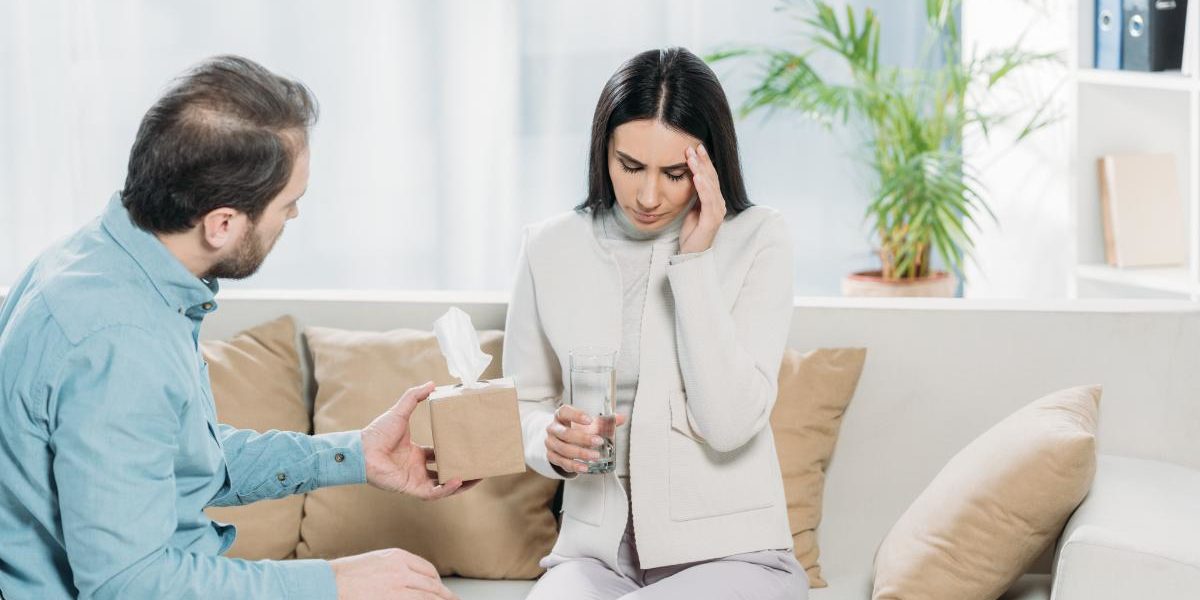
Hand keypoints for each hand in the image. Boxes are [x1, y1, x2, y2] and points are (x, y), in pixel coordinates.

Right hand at [331, 548, 456, 599]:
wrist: (329, 582)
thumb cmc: (346, 575)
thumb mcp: (375, 562)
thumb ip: (394, 568)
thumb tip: (410, 580)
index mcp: (397, 556)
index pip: (427, 569)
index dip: (436, 581)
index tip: (440, 589)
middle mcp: (401, 568)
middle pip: (431, 583)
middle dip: (444, 595)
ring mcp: (398, 585)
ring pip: (429, 596)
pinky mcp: (394, 598)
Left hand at [361, 381, 480, 499]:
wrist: (364, 449)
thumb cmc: (378, 432)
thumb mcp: (401, 411)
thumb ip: (414, 396)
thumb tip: (432, 383)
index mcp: (415, 453)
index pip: (438, 456)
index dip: (452, 454)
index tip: (466, 449)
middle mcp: (416, 467)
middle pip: (444, 473)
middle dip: (462, 471)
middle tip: (478, 466)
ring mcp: (415, 478)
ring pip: (442, 486)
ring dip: (460, 484)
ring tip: (477, 477)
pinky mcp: (411, 487)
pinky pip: (433, 493)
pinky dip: (446, 489)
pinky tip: (458, 481)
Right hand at [545, 404, 626, 474]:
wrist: (560, 440)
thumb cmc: (575, 428)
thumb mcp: (588, 423)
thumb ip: (604, 421)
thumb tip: (622, 418)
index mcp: (561, 415)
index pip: (565, 412)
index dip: (576, 415)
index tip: (589, 420)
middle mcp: (553, 428)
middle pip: (565, 433)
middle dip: (583, 438)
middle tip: (599, 441)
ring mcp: (551, 443)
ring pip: (563, 449)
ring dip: (580, 453)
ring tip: (595, 456)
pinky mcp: (551, 456)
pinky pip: (562, 462)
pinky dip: (574, 466)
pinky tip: (585, 467)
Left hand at [680, 144, 727, 254]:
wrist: (691, 254)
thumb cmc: (692, 232)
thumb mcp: (692, 208)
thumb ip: (695, 194)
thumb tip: (692, 177)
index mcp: (714, 200)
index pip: (710, 177)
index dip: (704, 162)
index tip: (696, 148)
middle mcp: (719, 204)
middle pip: (712, 178)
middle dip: (702, 161)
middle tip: (693, 147)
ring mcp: (717, 211)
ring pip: (710, 186)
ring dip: (700, 170)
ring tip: (692, 157)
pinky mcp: (712, 220)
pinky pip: (708, 200)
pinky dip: (702, 186)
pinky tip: (696, 176)